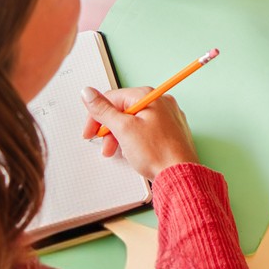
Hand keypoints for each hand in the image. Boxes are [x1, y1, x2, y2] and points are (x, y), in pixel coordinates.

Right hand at [81, 84, 199, 180]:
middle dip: (110, 129)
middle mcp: (160, 102)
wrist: (180, 175)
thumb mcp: (123, 129)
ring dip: (121, 136)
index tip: (90, 132)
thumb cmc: (157, 152)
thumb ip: (103, 110)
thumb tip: (88, 93)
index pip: (113, 98)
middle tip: (105, 146)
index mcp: (149, 96)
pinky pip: (146, 130)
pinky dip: (135, 140)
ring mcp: (167, 117)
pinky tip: (133, 152)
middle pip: (124, 110)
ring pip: (135, 121)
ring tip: (118, 152)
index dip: (97, 116)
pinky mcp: (170, 131)